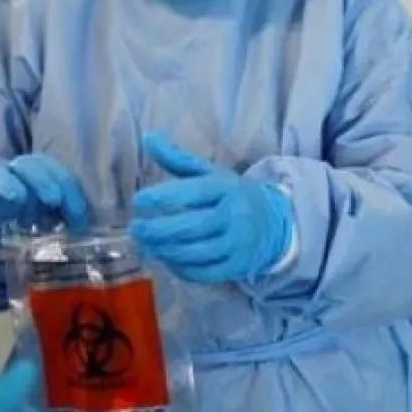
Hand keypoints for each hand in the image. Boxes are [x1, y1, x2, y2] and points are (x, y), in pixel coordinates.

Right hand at [0, 154, 90, 245]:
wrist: (2, 230)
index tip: (71, 207)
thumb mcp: (57, 218)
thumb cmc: (36, 218)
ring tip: (18, 197)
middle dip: (42, 180)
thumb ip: (69, 217)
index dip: (64, 184)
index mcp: (41, 175)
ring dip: (8, 182)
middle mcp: (18, 175)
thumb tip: (83, 231)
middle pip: (28, 165)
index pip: (53, 169)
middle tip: (53, 199)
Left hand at [130, 132, 291, 282]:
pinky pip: (204, 273)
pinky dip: (180, 269)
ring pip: (196, 252)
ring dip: (165, 250)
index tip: (138, 200)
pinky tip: (165, 258)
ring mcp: (237, 244)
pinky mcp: (237, 267)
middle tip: (135, 228)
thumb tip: (148, 138)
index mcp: (226, 188)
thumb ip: (178, 158)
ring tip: (145, 244)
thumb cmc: (232, 195)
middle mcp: (234, 216)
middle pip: (192, 227)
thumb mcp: (210, 173)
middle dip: (158, 229)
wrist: (276, 223)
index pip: (194, 192)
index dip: (163, 197)